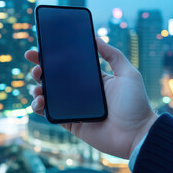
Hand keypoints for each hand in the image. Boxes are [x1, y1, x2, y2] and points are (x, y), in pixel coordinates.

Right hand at [25, 37, 157, 158]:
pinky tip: (40, 100)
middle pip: (54, 79)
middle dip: (40, 71)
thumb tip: (96, 37)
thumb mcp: (128, 73)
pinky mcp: (70, 123)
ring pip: (49, 96)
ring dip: (37, 89)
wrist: (137, 134)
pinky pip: (50, 114)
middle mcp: (80, 92)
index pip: (67, 65)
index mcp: (91, 79)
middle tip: (36, 68)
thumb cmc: (135, 103)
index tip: (39, 49)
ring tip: (38, 87)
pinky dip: (40, 107)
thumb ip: (113, 55)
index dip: (52, 57)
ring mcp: (74, 108)